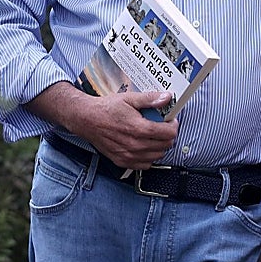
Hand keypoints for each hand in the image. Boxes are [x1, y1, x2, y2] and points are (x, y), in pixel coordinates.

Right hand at [27, 83, 177, 169]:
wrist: (87, 120)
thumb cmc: (107, 108)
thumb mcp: (129, 98)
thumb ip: (150, 99)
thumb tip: (167, 97)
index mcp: (139, 128)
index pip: (169, 133)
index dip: (173, 126)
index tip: (170, 120)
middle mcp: (135, 145)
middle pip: (165, 145)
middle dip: (168, 135)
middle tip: (162, 126)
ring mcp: (129, 155)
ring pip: (157, 156)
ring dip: (160, 146)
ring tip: (153, 135)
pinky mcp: (123, 162)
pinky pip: (146, 164)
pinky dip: (149, 156)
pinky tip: (143, 145)